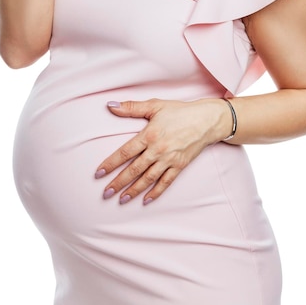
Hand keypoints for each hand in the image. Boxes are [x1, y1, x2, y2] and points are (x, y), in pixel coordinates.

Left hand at [95, 98, 226, 204]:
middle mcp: (158, 150)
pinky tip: (146, 199)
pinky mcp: (180, 166)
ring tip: (121, 199)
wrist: (206, 120)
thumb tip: (110, 105)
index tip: (99, 173)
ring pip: (148, 179)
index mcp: (149, 135)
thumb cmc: (180, 111)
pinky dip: (156, 192)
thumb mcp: (155, 105)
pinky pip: (166, 182)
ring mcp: (169, 160)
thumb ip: (132, 107)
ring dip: (133, 190)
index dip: (111, 163)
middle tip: (105, 193)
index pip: (125, 152)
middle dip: (118, 182)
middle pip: (134, 169)